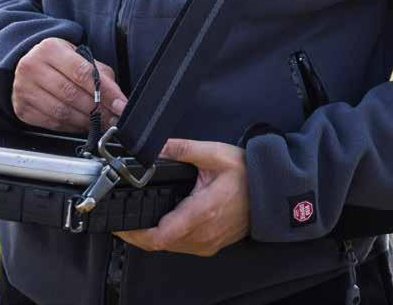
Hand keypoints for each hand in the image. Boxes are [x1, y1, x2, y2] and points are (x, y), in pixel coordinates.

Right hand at [12, 37, 127, 132]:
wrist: (28, 64)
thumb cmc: (59, 61)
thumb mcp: (79, 57)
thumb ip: (100, 75)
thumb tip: (118, 100)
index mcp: (50, 49)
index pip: (82, 72)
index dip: (105, 91)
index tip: (120, 104)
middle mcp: (32, 67)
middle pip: (71, 94)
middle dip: (97, 110)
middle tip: (113, 117)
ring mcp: (24, 89)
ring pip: (61, 112)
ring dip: (86, 121)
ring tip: (101, 123)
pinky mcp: (22, 109)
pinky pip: (52, 123)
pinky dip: (71, 127)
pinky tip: (82, 125)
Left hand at [115, 138, 249, 256]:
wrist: (271, 191)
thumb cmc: (246, 173)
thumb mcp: (213, 154)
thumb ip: (181, 149)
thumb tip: (156, 146)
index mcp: (201, 213)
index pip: (160, 235)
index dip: (135, 232)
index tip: (120, 223)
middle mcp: (203, 235)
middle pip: (160, 243)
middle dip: (138, 233)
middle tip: (123, 217)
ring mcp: (207, 243)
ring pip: (170, 247)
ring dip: (153, 236)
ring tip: (138, 217)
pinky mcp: (211, 244)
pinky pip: (182, 246)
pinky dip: (168, 237)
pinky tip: (162, 220)